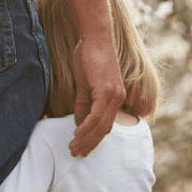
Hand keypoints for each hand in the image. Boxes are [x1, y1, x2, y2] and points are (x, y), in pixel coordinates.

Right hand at [69, 33, 125, 156]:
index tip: (82, 149)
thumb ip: (83, 105)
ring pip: (101, 124)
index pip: (105, 125)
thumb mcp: (84, 86)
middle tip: (76, 154)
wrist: (95, 37)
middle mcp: (118, 99)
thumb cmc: (89, 57)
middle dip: (89, 144)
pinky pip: (97, 114)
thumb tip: (79, 124)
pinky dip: (87, 125)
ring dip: (86, 138)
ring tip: (74, 148)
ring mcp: (114, 95)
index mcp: (114, 98)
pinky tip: (77, 134)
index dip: (93, 139)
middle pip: (104, 129)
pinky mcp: (107, 90)